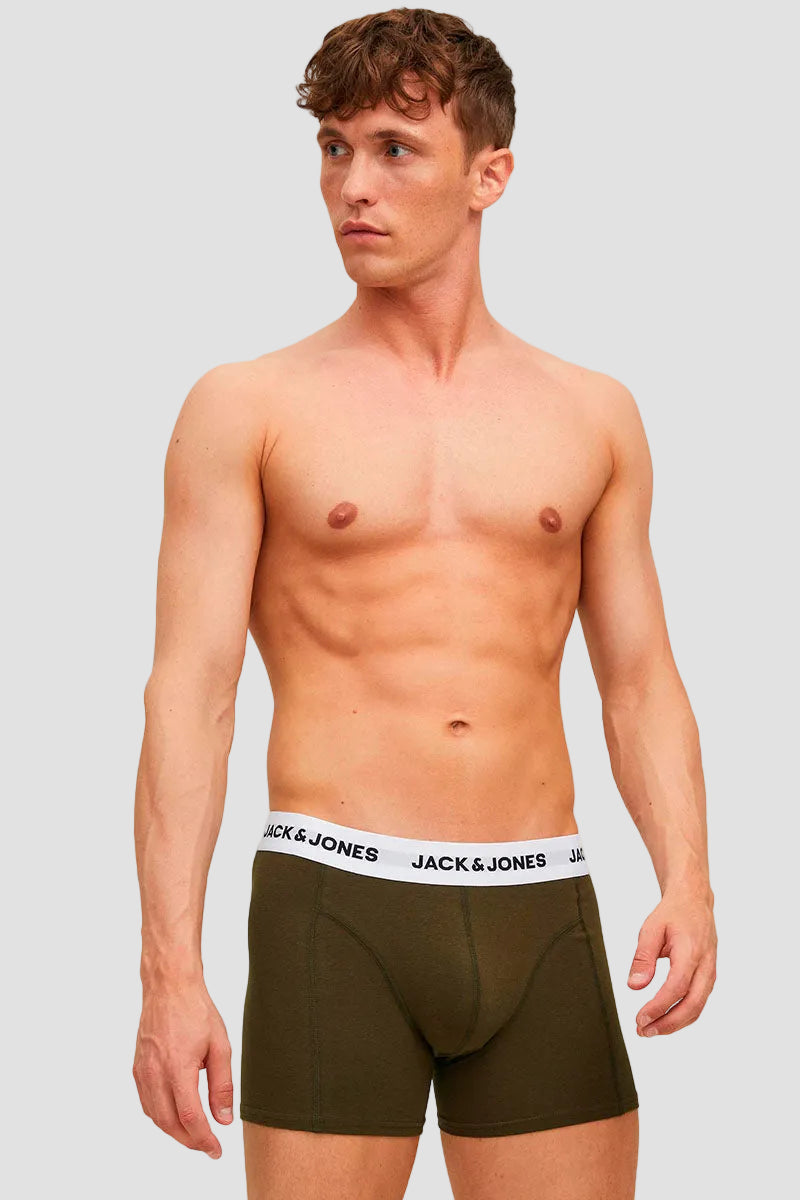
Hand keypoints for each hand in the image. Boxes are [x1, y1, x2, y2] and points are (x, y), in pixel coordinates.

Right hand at [133, 981, 233, 1157]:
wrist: (169, 987)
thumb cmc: (196, 1011)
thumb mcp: (220, 1046)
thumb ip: (222, 1085)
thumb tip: (223, 1119)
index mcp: (177, 1068)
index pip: (190, 1117)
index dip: (204, 1139)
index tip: (216, 1150)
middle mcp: (155, 1073)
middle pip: (169, 1123)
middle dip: (189, 1141)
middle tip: (208, 1146)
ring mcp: (142, 1072)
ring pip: (155, 1116)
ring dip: (174, 1131)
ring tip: (195, 1134)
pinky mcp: (137, 1068)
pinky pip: (146, 1103)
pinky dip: (161, 1116)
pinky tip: (175, 1115)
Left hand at [627, 885, 716, 1035]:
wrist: (694, 901)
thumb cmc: (672, 913)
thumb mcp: (651, 929)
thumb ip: (642, 958)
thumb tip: (634, 986)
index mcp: (691, 952)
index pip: (677, 988)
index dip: (659, 1007)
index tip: (640, 1019)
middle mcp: (706, 965)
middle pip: (692, 1005)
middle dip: (668, 1024)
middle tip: (643, 1031)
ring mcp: (710, 973)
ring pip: (697, 1008)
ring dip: (675, 1023)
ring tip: (650, 1030)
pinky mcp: (708, 977)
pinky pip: (698, 1002)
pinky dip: (682, 1015)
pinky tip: (664, 1019)